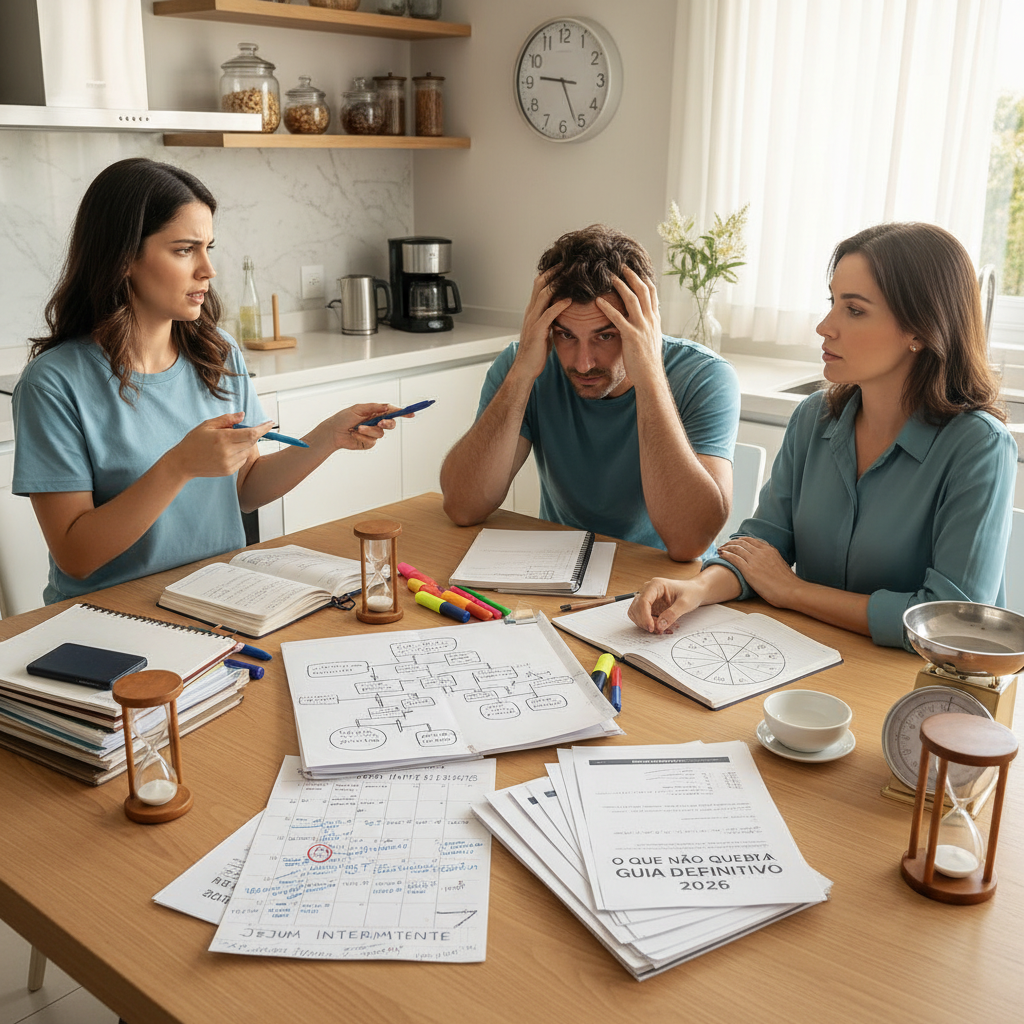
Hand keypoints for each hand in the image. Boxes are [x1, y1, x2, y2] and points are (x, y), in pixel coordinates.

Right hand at [167, 411, 271, 479]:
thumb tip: (243, 416)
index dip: (263, 429)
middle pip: (251, 442)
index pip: (251, 433)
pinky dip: (239, 454)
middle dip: (251, 435)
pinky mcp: (228, 471)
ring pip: (247, 451)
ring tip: (227, 442)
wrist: (183, 463)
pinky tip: (225, 452)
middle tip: (238, 431)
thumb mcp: (207, 425)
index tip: (270, 423)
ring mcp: (228, 463)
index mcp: (222, 438)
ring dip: (244, 444)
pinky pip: (242, 460)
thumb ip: (227, 419)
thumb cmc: (194, 441)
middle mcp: (227, 452)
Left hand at [325, 403, 398, 451]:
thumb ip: (373, 407)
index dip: (402, 413)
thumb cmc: (343, 418)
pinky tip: (354, 434)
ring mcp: (373, 433)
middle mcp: (376, 422)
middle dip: (387, 423)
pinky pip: (372, 441)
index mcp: (375, 412)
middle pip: (391, 424)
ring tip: (357, 429)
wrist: (334, 432)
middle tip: (379, 422)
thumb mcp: (358, 409)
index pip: (392, 412)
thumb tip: (387, 406)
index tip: (410, 413)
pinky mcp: (369, 442)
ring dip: (369, 430)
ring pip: (380, 433)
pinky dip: (363, 437)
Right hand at [514, 269, 571, 380]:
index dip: (550, 274)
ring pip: (543, 295)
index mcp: (532, 311)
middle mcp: (530, 312)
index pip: (539, 285)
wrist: (525, 369)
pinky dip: (560, 305)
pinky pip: (549, 313)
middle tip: (568, 262)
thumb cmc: (536, 352)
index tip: (563, 265)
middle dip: (554, 272)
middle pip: (540, 284)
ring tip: (570, 274)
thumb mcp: (543, 331)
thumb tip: (559, 314)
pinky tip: (570, 299)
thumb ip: (549, 320)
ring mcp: (533, 320)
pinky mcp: (538, 330)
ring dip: (557, 283)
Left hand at [597, 267, 662, 382]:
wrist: (650, 377)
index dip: (643, 279)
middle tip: (621, 265)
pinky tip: (598, 301)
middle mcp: (650, 320)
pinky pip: (618, 318)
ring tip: (610, 276)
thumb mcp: (651, 340)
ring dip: (620, 285)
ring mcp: (642, 327)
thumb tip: (646, 319)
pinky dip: (608, 308)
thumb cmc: (648, 362)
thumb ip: (648, 327)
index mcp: (655, 320)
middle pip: (643, 290)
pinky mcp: (631, 336)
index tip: (635, 269)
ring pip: (632, 299)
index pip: (652, 293)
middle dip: (632, 275)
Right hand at [628, 577, 702, 633]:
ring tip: (662, 629)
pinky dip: (650, 625)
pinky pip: (643, 618)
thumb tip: (659, 626)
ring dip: (647, 624)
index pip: (643, 601)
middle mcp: (648, 591)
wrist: (695, 592)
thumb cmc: (691, 592)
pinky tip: (662, 627)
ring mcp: (648, 599)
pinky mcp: (650, 607)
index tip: (651, 628)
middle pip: (637, 608)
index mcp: (655, 585)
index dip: (644, 616)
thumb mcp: (685, 603)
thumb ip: (672, 614)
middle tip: (660, 630)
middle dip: (646, 622)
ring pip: (637, 615)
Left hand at [716, 537, 798, 607]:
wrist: (791, 590)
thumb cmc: (788, 583)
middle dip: (731, 543)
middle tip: (724, 545)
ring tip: (720, 549)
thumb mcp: (781, 565)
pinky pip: (734, 558)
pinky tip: (721, 555)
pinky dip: (726, 555)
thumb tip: (767, 564)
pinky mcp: (749, 570)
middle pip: (742, 542)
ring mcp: (755, 560)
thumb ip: (772, 561)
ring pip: (736, 549)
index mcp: (770, 550)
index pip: (751, 540)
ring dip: (726, 548)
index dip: (741, 540)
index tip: (734, 542)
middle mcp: (762, 552)